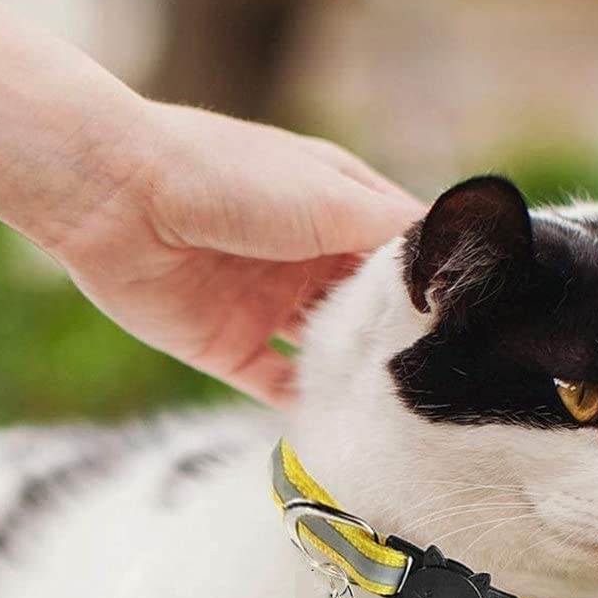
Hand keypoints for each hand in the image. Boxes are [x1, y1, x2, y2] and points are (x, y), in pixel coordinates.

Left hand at [46, 103, 422, 402]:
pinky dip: (307, 404)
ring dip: (358, 373)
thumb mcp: (328, 196)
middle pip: (367, 308)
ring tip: (407, 406)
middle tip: (448, 374)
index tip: (478, 321)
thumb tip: (455, 264)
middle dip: (399, 337)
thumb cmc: (227, 175)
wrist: (119, 197)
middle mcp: (304, 257)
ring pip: (326, 351)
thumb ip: (391, 235)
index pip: (401, 254)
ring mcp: (264, 304)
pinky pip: (276, 385)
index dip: (434, 284)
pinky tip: (344, 422)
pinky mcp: (225, 347)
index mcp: (333, 207)